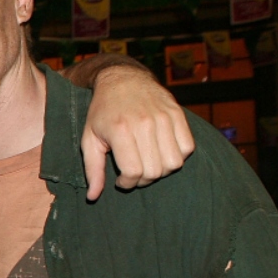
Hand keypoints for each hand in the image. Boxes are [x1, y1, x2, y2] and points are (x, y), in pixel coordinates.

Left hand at [81, 64, 193, 201]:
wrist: (122, 79)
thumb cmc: (102, 113)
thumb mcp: (89, 140)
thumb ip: (92, 170)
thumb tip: (93, 197)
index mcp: (120, 130)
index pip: (133, 172)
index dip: (127, 183)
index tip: (121, 180)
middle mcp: (145, 123)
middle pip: (155, 171)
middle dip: (143, 180)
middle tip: (133, 173)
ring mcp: (164, 117)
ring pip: (174, 163)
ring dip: (161, 170)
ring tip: (148, 163)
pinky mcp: (178, 113)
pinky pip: (188, 147)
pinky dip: (177, 156)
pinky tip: (161, 152)